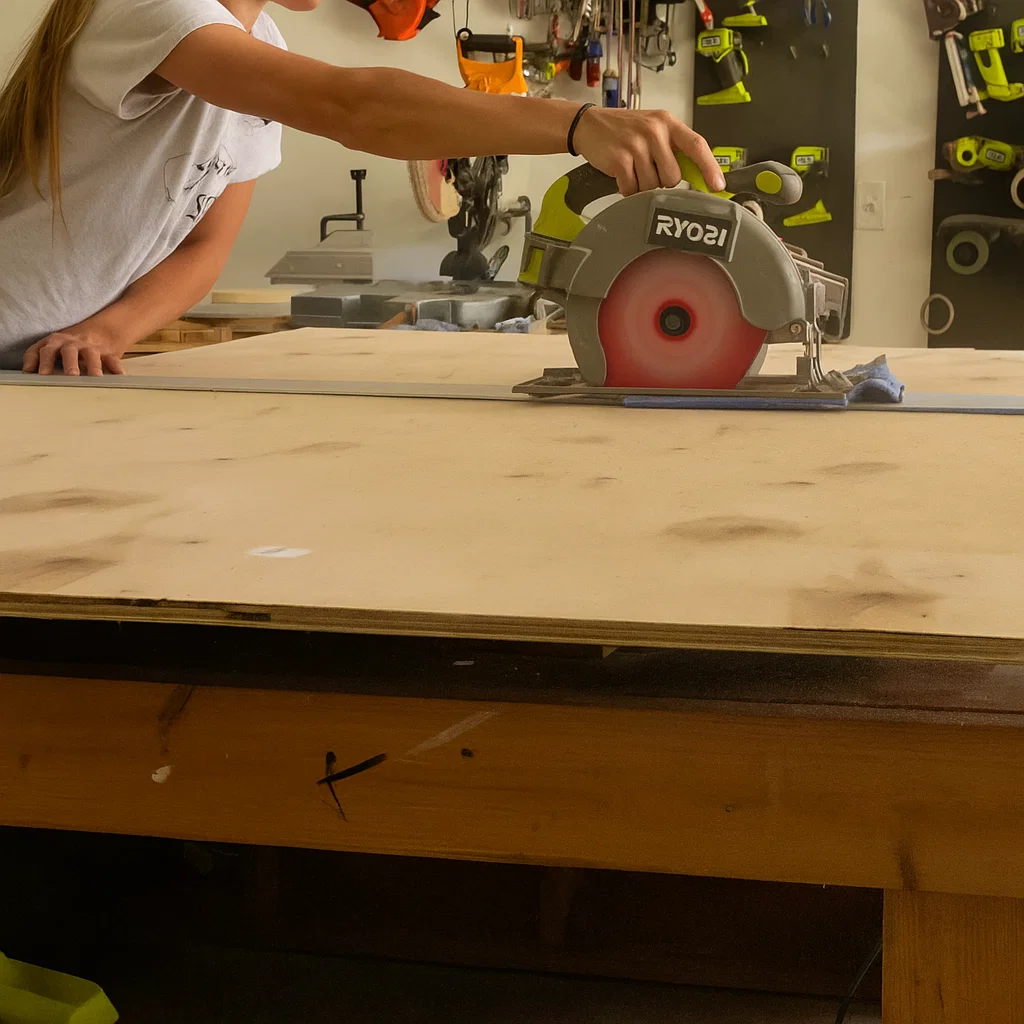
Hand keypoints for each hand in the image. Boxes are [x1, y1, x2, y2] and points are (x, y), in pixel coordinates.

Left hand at [22, 327, 127, 376]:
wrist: (102, 329)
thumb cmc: (72, 344)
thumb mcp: (54, 346)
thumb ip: (40, 357)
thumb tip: (26, 373)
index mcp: (54, 342)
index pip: (42, 350)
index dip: (38, 361)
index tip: (37, 375)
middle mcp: (71, 344)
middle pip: (68, 351)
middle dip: (68, 363)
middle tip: (70, 375)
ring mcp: (91, 347)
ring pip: (91, 355)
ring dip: (93, 366)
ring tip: (95, 377)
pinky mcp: (108, 352)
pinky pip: (113, 360)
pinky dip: (116, 368)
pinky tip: (119, 376)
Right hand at [571, 106, 725, 197]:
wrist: (589, 124)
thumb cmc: (625, 129)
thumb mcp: (654, 129)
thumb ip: (674, 148)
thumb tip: (698, 176)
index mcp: (668, 122)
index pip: (697, 145)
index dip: (709, 168)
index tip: (718, 186)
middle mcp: (654, 131)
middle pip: (672, 177)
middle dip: (661, 182)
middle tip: (647, 169)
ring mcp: (636, 145)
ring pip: (652, 186)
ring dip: (642, 186)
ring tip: (632, 170)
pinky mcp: (619, 159)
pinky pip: (632, 189)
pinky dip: (626, 189)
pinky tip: (621, 175)